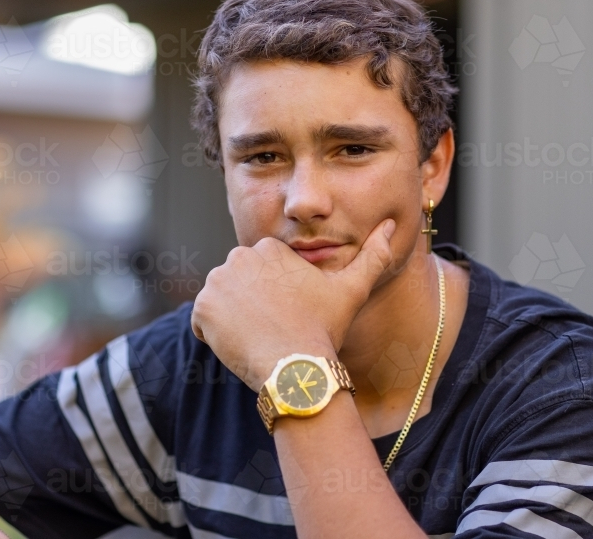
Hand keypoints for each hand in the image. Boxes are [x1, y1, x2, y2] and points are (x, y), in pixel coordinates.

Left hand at [191, 218, 396, 390]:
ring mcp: (216, 283)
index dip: (276, 298)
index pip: (263, 274)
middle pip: (240, 285)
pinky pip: (203, 322)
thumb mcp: (353, 289)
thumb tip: (392, 226)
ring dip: (234, 319)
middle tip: (275, 328)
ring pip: (222, 303)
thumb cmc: (324, 328)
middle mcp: (238, 257)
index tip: (290, 315)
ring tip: (261, 336)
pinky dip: (217, 335)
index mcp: (269, 248)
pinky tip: (241, 344)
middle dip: (253, 305)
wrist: (297, 367)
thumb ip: (373, 255)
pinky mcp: (201, 309)